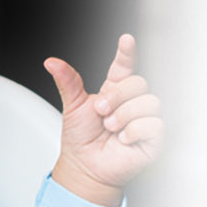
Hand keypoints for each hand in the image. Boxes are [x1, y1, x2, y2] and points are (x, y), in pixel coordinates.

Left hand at [44, 33, 162, 205]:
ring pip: (149, 102)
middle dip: (117, 97)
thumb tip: (52, 62)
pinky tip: (123, 139)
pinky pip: (154, 124)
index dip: (127, 52)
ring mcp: (145, 118)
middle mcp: (132, 101)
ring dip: (125, 115)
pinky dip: (135, 131)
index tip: (126, 40)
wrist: (85, 167)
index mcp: (115, 90)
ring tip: (111, 128)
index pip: (125, 66)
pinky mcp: (154, 137)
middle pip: (139, 82)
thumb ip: (67, 82)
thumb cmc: (81, 139)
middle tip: (102, 112)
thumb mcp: (72, 107)